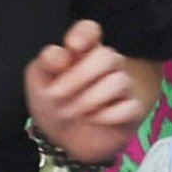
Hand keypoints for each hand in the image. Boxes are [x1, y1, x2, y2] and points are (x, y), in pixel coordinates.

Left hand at [27, 19, 148, 169]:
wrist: (66, 139)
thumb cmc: (55, 103)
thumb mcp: (39, 82)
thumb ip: (46, 64)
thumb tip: (60, 54)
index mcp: (83, 52)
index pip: (90, 31)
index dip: (85, 33)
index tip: (73, 46)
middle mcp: (107, 65)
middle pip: (107, 55)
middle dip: (79, 76)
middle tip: (57, 95)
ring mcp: (122, 88)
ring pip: (118, 82)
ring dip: (89, 99)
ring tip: (71, 111)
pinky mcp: (132, 111)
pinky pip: (129, 108)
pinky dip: (107, 115)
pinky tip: (92, 119)